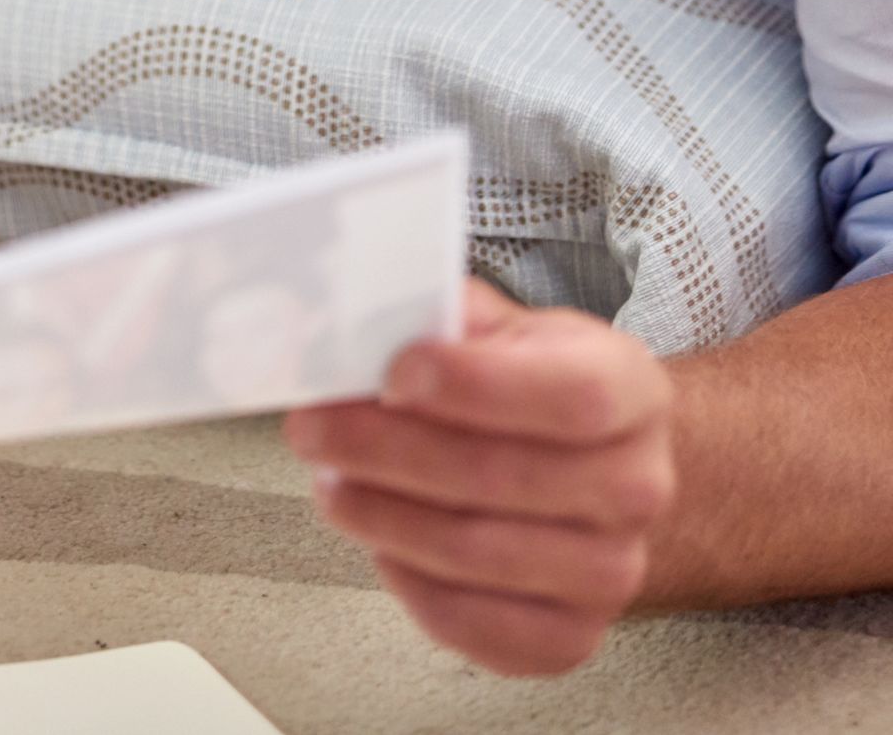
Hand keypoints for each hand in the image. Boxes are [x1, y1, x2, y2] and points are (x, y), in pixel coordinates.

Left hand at [284, 281, 675, 677]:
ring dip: (383, 516)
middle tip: (316, 427)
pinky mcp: (570, 637)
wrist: (595, 471)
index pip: (570, 396)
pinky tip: (380, 542)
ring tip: (331, 481)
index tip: (394, 373)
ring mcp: (612, 573)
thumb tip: (349, 320)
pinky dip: (412, 584)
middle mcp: (637, 486)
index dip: (475, 386)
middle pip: (504, 477)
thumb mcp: (504, 328)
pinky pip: (477, 626)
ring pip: (478, 553)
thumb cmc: (534, 388)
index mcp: (631, 388)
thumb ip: (440, 316)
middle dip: (389, 450)